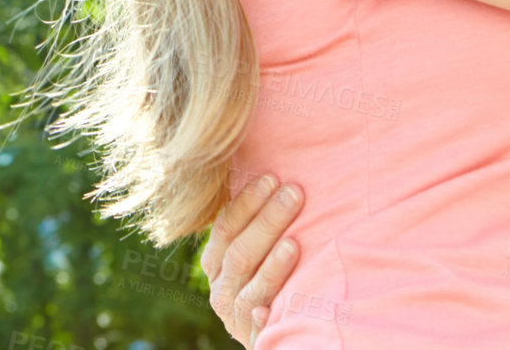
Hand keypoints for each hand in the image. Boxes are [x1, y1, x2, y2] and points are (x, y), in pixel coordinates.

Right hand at [200, 176, 303, 346]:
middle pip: (240, 254)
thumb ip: (255, 225)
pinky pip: (259, 331)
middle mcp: (220, 289)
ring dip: (271, 267)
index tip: (272, 178)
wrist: (267, 329)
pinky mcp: (255, 340)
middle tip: (294, 194)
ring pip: (250, 291)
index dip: (247, 203)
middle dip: (268, 222)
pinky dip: (263, 320)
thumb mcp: (252, 252)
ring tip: (294, 244)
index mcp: (215, 263)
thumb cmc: (266, 277)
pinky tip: (271, 310)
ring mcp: (237, 317)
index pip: (226, 228)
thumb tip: (275, 175)